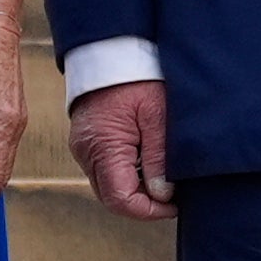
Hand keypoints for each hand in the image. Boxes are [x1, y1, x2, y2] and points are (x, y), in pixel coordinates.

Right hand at [68, 78, 172, 221]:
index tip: (176, 204)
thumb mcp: (157, 115)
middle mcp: (86, 153)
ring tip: (164, 177)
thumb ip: (159, 158)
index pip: (121, 200)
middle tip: (174, 194)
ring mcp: (84, 148)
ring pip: (109, 186)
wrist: (111, 49)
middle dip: (144, 203)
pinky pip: (106, 169)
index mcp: (103, 147)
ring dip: (135, 189)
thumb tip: (162, 195)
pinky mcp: (87, 140)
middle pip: (112, 198)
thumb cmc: (136, 76)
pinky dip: (127, 174)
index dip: (150, 210)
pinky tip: (148, 162)